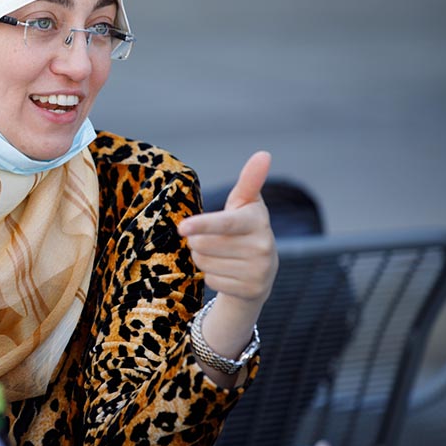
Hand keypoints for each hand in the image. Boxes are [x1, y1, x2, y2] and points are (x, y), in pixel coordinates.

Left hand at [177, 151, 277, 308]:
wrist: (262, 270)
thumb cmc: (244, 228)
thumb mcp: (246, 204)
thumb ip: (249, 180)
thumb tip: (263, 154)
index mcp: (257, 221)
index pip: (224, 223)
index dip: (202, 224)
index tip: (182, 227)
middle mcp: (263, 246)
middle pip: (203, 244)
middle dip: (197, 240)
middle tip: (210, 238)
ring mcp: (259, 270)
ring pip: (204, 263)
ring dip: (202, 258)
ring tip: (218, 254)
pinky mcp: (252, 290)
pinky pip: (211, 280)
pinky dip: (211, 275)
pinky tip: (226, 271)